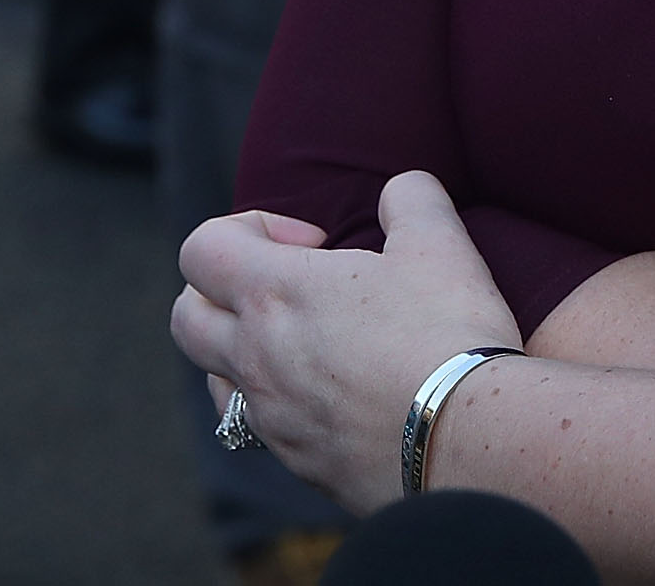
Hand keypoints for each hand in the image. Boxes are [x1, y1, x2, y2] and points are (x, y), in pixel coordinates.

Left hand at [171, 171, 522, 514]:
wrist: (467, 441)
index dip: (248, 228)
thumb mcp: (440, 241)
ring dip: (242, 353)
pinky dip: (281, 406)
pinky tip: (335, 397)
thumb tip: (400, 192)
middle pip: (187, 317)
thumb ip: (411, 198)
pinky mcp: (298, 463)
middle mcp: (256, 358)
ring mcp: (271, 418)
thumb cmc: (446, 332)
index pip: (201, 248)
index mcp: (275, 293)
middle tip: (290, 290)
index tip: (312, 242)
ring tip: (306, 345)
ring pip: (215, 382)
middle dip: (222, 292)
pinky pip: (262, 430)